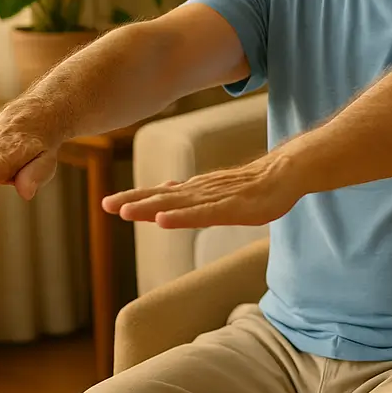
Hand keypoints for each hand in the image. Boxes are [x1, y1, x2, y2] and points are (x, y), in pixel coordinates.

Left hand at [102, 155, 299, 228]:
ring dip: (150, 208)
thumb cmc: (254, 184)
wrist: (285, 172)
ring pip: (178, 205)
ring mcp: (216, 198)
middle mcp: (201, 192)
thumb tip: (165, 187)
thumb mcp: (216, 190)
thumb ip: (191, 192)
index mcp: (196, 190)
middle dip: (133, 201)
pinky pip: (203, 214)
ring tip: (125, 212)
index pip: (160, 194)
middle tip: (105, 205)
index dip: (134, 197)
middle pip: (162, 197)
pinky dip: (181, 217)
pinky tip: (163, 220)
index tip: (108, 202)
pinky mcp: (232, 208)